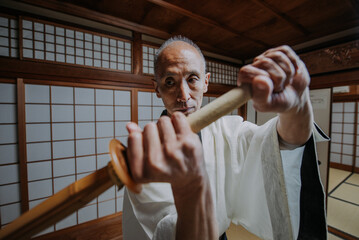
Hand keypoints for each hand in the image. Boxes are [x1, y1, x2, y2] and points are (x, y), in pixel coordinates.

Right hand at [126, 112, 217, 238]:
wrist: (192, 181)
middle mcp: (159, 162)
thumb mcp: (146, 165)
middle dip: (153, 132)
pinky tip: (178, 132)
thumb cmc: (168, 172)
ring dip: (165, 127)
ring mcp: (176, 152)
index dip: (138, 137)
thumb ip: (135, 144)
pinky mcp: (190, 143)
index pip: (133, 138)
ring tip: (170, 139)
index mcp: (144, 171)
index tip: (145, 144)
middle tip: (161, 144)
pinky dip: (177, 120)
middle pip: (147, 127)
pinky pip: (178, 118)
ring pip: (162, 121)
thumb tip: (129, 125)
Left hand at [238, 45, 309, 112]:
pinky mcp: (279, 52)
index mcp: (246, 79)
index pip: (246, 71)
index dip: (263, 79)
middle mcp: (254, 66)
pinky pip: (285, 50)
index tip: (272, 89)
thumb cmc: (278, 102)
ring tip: (286, 81)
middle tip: (280, 87)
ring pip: (277, 55)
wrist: (295, 97)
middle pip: (266, 62)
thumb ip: (261, 96)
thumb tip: (259, 80)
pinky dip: (294, 63)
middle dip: (279, 78)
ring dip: (288, 72)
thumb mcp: (268, 105)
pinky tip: (293, 72)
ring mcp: (267, 57)